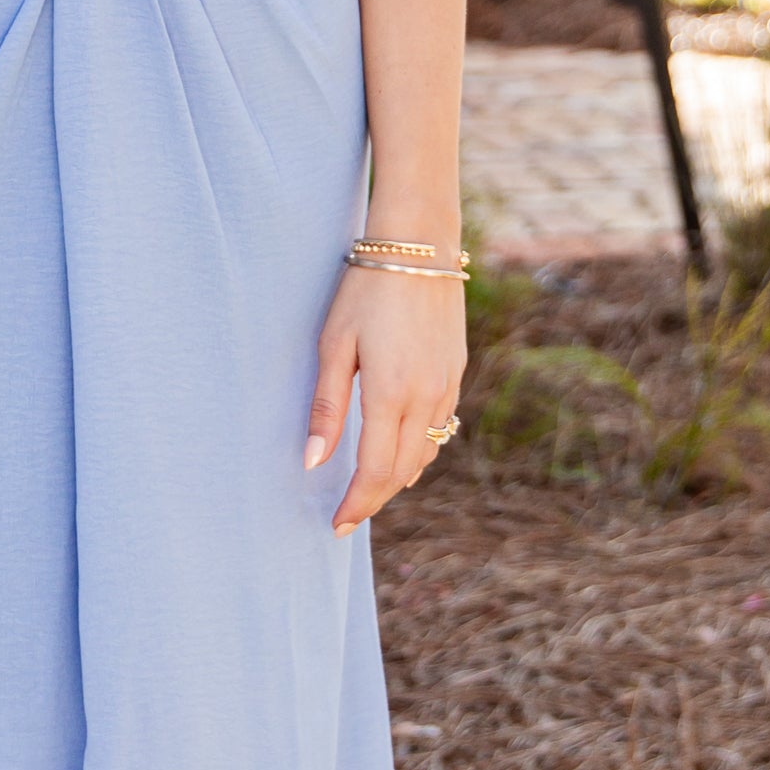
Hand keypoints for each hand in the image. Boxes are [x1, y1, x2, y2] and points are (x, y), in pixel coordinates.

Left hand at [305, 262, 465, 531]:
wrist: (419, 245)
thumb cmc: (365, 290)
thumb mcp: (333, 346)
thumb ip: (326, 407)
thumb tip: (313, 462)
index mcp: (391, 394)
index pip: (375, 471)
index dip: (356, 504)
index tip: (336, 524)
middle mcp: (426, 397)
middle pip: (402, 470)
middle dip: (375, 498)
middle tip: (347, 515)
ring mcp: (447, 385)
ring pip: (426, 452)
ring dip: (398, 477)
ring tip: (369, 490)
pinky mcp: (456, 372)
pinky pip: (440, 427)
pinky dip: (420, 450)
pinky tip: (402, 453)